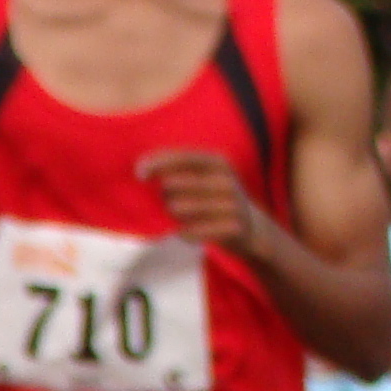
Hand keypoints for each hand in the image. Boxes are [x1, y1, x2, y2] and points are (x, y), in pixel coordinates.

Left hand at [135, 147, 261, 252]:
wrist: (251, 229)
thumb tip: (140, 170)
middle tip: (169, 202)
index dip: (158, 163)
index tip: (138, 173)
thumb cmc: (213, 200)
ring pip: (178, 208)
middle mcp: (226, 180)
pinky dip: (183, 233)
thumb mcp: (203, 178)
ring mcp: (231, 204)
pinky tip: (185, 232)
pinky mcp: (231, 227)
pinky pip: (190, 231)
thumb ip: (176, 171)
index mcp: (219, 162)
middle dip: (163, 195)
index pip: (183, 157)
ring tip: (179, 216)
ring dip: (172, 214)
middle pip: (174, 184)